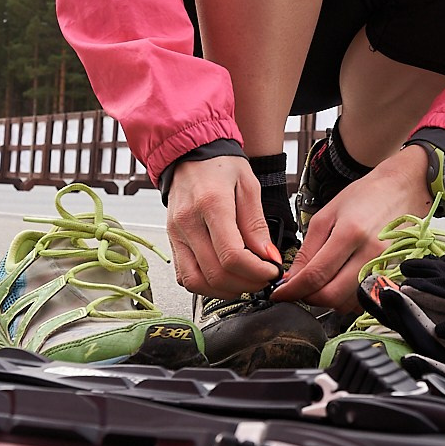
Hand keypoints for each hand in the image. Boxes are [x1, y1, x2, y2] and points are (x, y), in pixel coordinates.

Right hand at [165, 155, 280, 298]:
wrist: (189, 155)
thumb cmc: (220, 166)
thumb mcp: (249, 186)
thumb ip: (257, 224)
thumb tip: (268, 257)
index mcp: (211, 204)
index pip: (232, 255)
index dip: (257, 272)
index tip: (272, 271)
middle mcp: (188, 222)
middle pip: (215, 273)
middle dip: (246, 284)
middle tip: (264, 279)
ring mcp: (176, 235)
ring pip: (196, 282)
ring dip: (225, 291)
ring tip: (246, 282)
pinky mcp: (172, 242)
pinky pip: (185, 277)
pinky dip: (206, 286)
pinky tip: (225, 278)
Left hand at [271, 144, 434, 312]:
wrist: (402, 189)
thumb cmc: (364, 197)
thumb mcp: (326, 215)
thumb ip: (307, 250)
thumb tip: (291, 279)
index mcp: (350, 233)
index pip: (315, 275)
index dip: (292, 290)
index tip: (279, 294)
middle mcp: (371, 253)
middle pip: (332, 296)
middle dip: (308, 298)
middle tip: (298, 290)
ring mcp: (385, 266)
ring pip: (348, 304)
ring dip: (328, 300)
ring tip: (320, 283)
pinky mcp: (393, 274)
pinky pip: (364, 299)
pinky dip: (347, 298)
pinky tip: (340, 282)